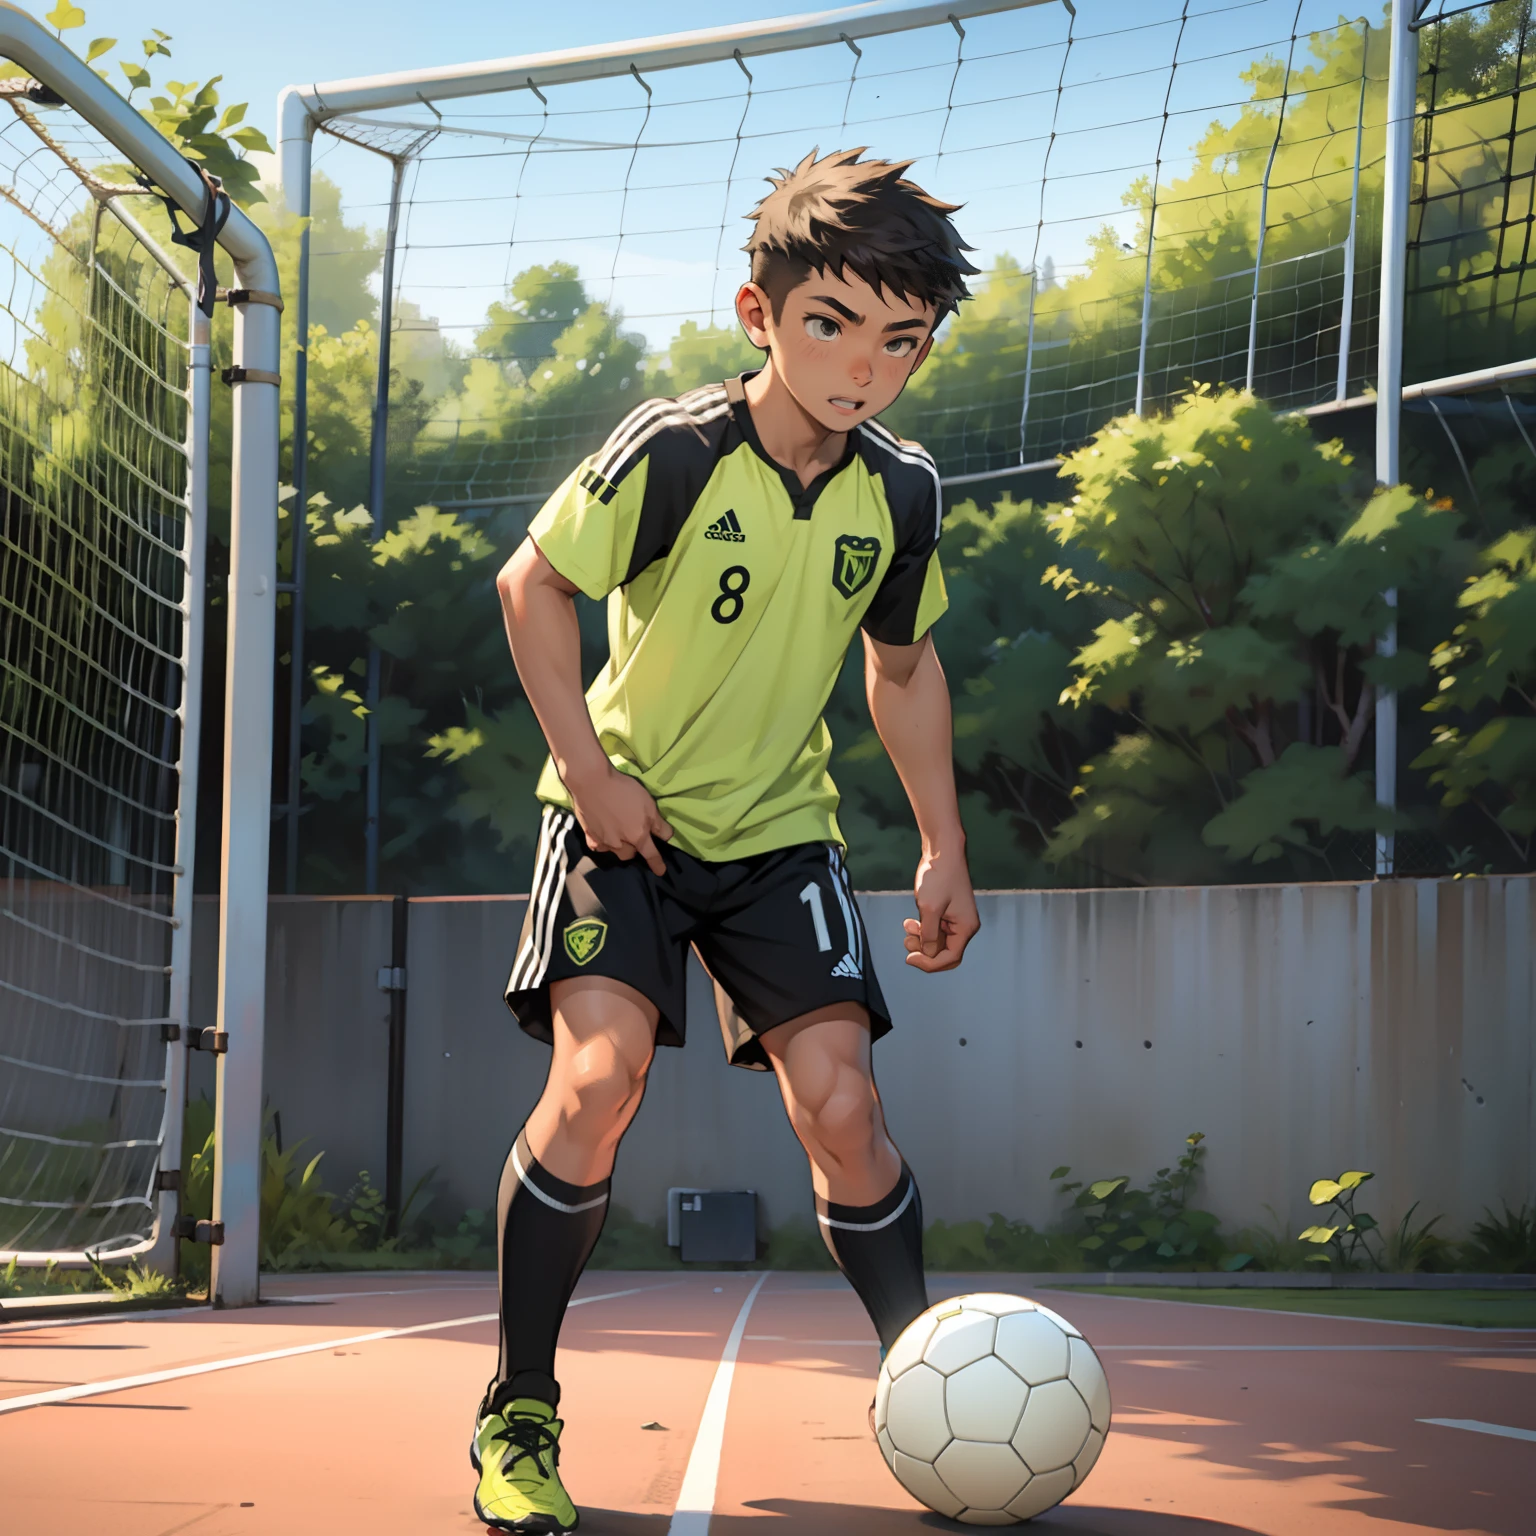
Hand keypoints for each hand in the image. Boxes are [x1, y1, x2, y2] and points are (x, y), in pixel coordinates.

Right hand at [567, 764, 672, 875]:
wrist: (592, 782)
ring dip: (619, 847)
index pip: (650, 854)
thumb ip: (658, 824)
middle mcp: (619, 843)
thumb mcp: (648, 805)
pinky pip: (597, 846)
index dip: (657, 864)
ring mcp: (602, 841)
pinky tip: (602, 835)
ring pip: (613, 852)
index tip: (661, 872)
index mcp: (637, 836)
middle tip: (635, 839)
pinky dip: (602, 844)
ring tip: (619, 836)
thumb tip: (667, 837)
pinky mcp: (588, 834)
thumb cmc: (624, 791)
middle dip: (635, 850)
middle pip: (630, 855)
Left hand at [903, 844, 978, 972]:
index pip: (950, 958)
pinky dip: (922, 929)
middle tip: (907, 940)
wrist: (941, 851)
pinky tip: (910, 921)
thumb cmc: (938, 877)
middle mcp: (964, 926)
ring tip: (908, 926)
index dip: (929, 963)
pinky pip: (934, 930)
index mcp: (966, 928)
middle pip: (944, 953)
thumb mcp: (929, 909)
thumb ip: (929, 935)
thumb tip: (927, 955)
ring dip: (920, 939)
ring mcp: (955, 919)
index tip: (909, 958)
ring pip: (937, 942)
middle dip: (924, 951)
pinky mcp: (946, 912)